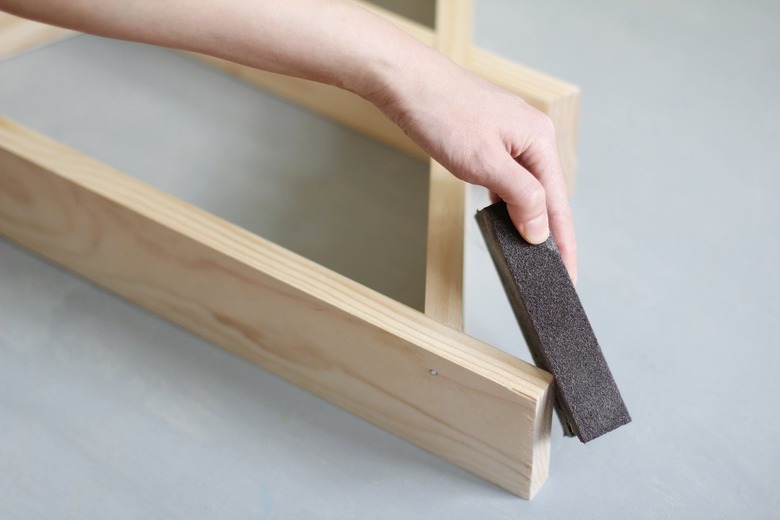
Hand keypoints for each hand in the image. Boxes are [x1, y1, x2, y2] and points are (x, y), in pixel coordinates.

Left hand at [370, 51, 577, 282]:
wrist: (407, 83)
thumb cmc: (443, 113)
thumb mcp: (486, 162)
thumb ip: (520, 197)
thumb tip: (541, 230)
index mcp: (539, 139)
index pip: (558, 202)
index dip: (564, 242)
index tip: (569, 272)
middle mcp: (531, 136)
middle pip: (547, 195)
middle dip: (549, 233)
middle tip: (552, 270)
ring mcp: (510, 136)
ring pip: (525, 186)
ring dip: (526, 217)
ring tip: (530, 251)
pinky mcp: (490, 139)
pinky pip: (507, 176)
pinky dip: (506, 199)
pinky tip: (502, 216)